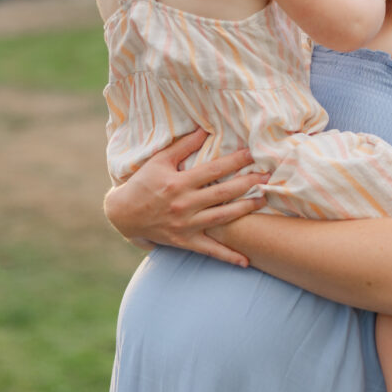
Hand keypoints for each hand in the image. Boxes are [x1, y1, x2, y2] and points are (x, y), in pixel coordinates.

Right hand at [104, 128, 268, 265]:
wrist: (122, 215)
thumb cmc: (142, 183)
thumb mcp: (159, 161)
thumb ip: (183, 146)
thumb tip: (204, 129)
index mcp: (178, 183)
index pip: (213, 169)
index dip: (235, 161)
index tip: (253, 153)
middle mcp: (184, 204)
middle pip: (223, 193)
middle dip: (248, 183)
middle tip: (269, 176)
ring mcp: (186, 225)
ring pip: (222, 218)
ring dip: (245, 210)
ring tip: (265, 201)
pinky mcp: (185, 241)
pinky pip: (210, 250)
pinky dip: (228, 256)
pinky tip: (246, 261)